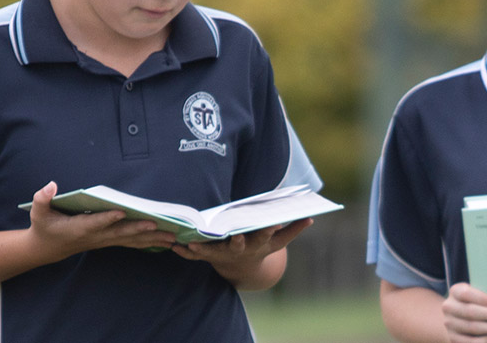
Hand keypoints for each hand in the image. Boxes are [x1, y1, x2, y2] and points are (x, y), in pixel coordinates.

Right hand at [26, 182, 177, 258]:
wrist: (48, 248)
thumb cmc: (44, 226)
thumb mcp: (38, 212)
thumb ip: (42, 198)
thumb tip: (50, 185)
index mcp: (78, 228)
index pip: (94, 222)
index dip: (107, 218)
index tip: (121, 212)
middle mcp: (94, 236)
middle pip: (118, 233)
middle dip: (137, 228)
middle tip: (155, 224)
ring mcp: (104, 241)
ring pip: (130, 240)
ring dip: (151, 238)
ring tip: (171, 236)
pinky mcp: (109, 241)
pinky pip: (131, 242)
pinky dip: (149, 241)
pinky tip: (165, 241)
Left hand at [171, 218, 312, 273]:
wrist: (242, 270)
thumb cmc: (261, 248)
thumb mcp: (278, 242)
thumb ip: (293, 230)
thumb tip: (311, 217)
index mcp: (259, 244)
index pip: (265, 235)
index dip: (268, 229)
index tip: (272, 222)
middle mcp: (241, 250)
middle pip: (239, 245)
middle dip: (238, 241)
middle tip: (236, 235)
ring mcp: (225, 254)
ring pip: (213, 252)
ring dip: (204, 249)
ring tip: (194, 243)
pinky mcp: (209, 257)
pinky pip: (195, 257)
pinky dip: (185, 253)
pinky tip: (175, 247)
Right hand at [441, 283, 486, 342]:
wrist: (457, 317)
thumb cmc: (474, 301)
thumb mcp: (477, 293)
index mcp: (455, 291)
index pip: (467, 294)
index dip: (482, 298)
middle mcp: (449, 307)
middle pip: (471, 312)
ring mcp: (449, 323)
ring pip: (472, 328)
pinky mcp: (452, 338)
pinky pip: (470, 342)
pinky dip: (486, 340)